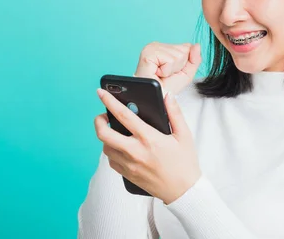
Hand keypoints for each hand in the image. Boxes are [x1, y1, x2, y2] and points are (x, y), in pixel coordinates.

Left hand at [94, 88, 200, 204]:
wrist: (183, 192)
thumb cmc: (185, 163)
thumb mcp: (184, 135)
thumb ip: (174, 113)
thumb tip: (167, 96)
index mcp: (149, 138)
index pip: (123, 115)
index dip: (109, 102)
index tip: (101, 92)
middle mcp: (135, 151)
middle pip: (104, 134)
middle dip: (99, 121)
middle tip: (102, 116)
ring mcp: (129, 165)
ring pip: (105, 147)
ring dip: (106, 137)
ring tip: (114, 131)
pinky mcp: (127, 175)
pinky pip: (111, 161)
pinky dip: (112, 151)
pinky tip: (120, 147)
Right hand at [134, 42, 201, 95]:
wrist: (155, 99)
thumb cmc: (166, 87)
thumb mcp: (186, 73)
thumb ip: (194, 59)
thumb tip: (196, 45)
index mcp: (165, 47)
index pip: (187, 47)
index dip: (183, 63)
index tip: (172, 71)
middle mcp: (157, 45)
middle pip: (184, 50)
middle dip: (178, 67)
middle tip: (166, 74)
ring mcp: (151, 47)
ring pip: (178, 55)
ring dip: (171, 70)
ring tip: (161, 75)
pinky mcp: (148, 53)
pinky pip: (169, 60)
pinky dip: (166, 71)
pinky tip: (157, 73)